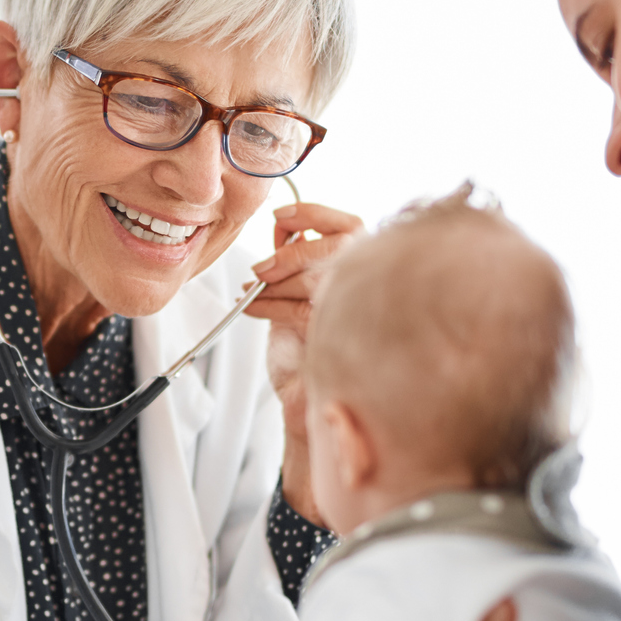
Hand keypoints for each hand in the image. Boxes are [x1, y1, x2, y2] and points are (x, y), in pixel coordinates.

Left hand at [246, 202, 363, 523]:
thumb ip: (295, 259)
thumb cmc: (306, 354)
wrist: (306, 406)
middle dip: (292, 251)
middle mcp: (369, 289)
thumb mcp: (295, 293)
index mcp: (362, 270)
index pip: (349, 224)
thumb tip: (283, 225)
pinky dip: (266, 305)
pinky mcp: (338, 339)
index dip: (316, 214)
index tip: (281, 216)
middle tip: (261, 268)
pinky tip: (251, 308)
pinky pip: (299, 309)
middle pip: (339, 243)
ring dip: (276, 280)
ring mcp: (357, 313)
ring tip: (253, 291)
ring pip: (320, 275)